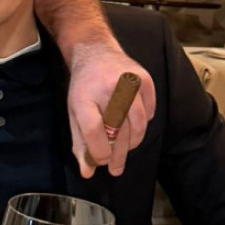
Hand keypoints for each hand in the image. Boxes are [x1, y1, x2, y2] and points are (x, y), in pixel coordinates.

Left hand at [68, 41, 154, 177]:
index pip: (94, 131)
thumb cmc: (84, 87)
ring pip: (138, 126)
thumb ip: (80, 143)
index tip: (102, 161)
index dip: (99, 152)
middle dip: (118, 156)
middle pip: (119, 132)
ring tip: (124, 148)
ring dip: (132, 143)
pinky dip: (142, 125)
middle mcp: (108, 89)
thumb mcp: (74, 112)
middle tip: (116, 169)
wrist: (96, 52)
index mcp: (84, 97)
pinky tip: (131, 124)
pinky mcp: (145, 81)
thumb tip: (87, 172)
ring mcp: (129, 83)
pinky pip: (150, 114)